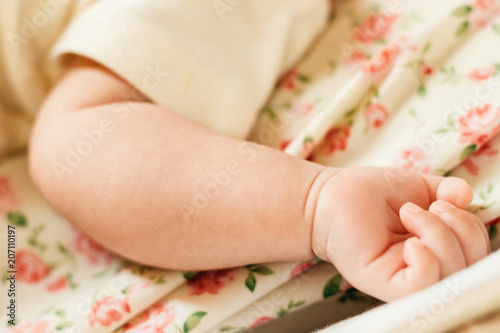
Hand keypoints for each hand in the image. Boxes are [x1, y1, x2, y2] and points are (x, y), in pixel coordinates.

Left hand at [310, 167, 489, 300]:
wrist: (329, 194)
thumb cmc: (368, 192)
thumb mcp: (416, 187)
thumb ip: (445, 192)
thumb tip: (466, 196)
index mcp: (434, 249)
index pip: (473, 253)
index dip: (471, 228)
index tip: (443, 202)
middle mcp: (422, 268)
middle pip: (468, 268)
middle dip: (462, 230)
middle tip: (433, 207)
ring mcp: (401, 277)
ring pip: (449, 276)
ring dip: (440, 236)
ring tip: (410, 213)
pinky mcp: (381, 282)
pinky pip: (420, 285)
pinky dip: (426, 259)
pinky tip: (409, 241)